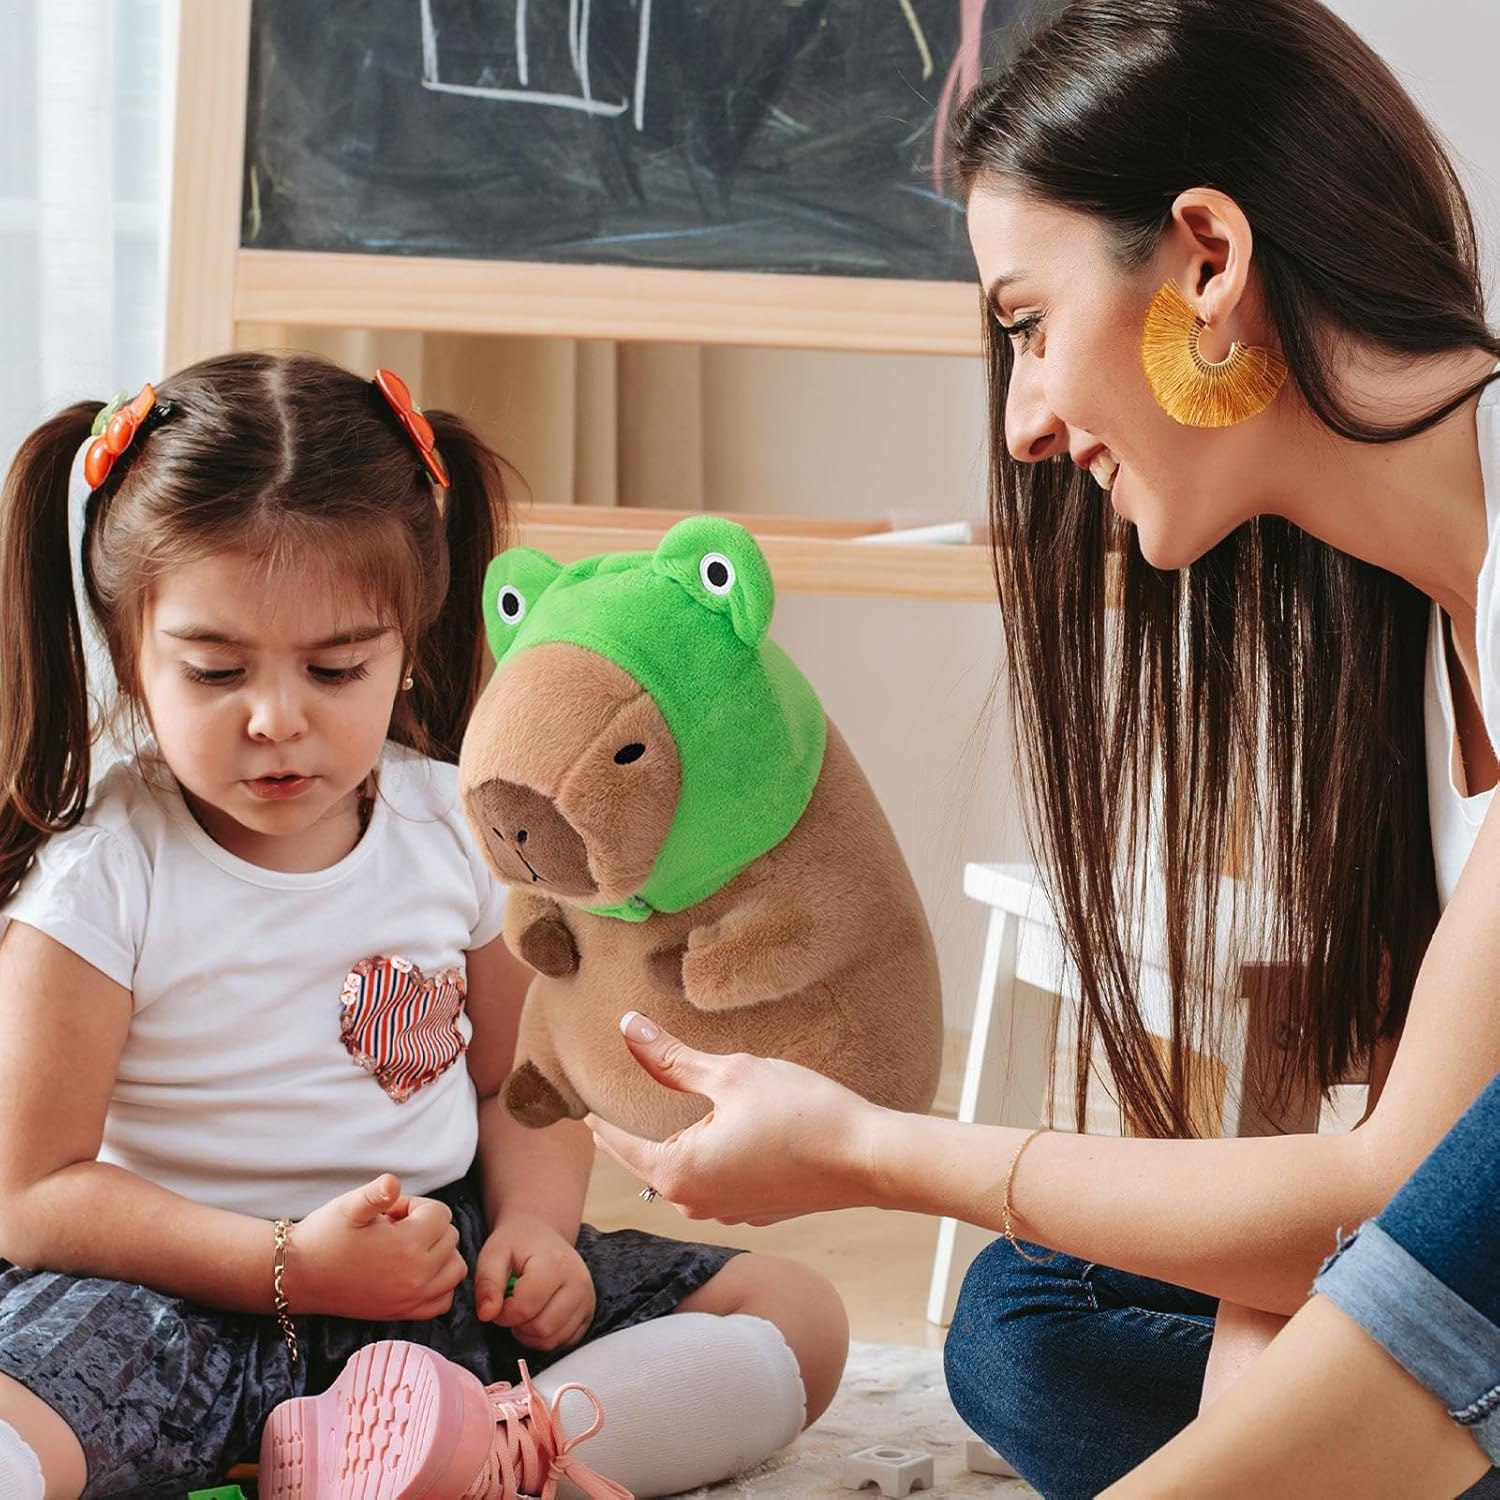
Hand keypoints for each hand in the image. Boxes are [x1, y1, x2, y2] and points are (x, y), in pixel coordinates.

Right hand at [290, 1173, 466, 1320]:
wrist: (299, 1276)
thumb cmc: (324, 1236)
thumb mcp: (349, 1206)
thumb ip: (376, 1192)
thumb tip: (393, 1182)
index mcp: (407, 1246)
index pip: (440, 1214)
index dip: (415, 1206)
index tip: (388, 1213)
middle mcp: (417, 1276)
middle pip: (449, 1238)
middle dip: (426, 1227)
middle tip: (390, 1229)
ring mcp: (412, 1299)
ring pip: (455, 1268)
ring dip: (439, 1253)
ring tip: (405, 1248)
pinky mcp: (403, 1314)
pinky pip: (444, 1300)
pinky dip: (438, 1284)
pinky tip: (415, 1272)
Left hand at [475, 1214, 594, 1350]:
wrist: (543, 1235)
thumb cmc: (518, 1245)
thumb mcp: (494, 1254)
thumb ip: (487, 1283)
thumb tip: (487, 1314)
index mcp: (556, 1263)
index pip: (526, 1308)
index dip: (503, 1313)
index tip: (498, 1302)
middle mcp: (578, 1282)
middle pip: (542, 1329)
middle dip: (518, 1326)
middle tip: (512, 1308)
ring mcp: (586, 1300)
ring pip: (553, 1341)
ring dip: (530, 1335)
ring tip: (524, 1312)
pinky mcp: (588, 1314)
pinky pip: (564, 1343)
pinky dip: (545, 1338)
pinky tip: (538, 1317)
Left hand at [586, 1011, 883, 1224]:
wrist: (867, 1159)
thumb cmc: (801, 1112)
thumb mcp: (730, 1074)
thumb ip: (672, 1058)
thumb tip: (628, 1028)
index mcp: (679, 1172)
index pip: (620, 1145)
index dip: (600, 1123)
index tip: (579, 1111)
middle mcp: (697, 1202)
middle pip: (650, 1162)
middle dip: (634, 1134)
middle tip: (613, 1105)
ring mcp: (729, 1210)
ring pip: (685, 1173)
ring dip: (676, 1144)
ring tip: (666, 1111)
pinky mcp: (758, 1209)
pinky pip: (717, 1180)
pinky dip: (710, 1156)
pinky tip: (719, 1131)